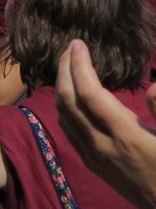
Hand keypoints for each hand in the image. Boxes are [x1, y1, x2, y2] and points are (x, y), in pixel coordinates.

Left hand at [57, 38, 155, 208]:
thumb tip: (154, 86)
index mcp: (126, 136)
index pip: (90, 94)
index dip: (79, 66)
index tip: (77, 44)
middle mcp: (102, 145)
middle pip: (69, 101)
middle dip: (64, 70)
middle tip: (69, 48)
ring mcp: (94, 156)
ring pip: (64, 115)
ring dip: (62, 86)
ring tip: (68, 66)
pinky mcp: (93, 164)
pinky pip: (69, 130)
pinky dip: (65, 107)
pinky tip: (71, 97)